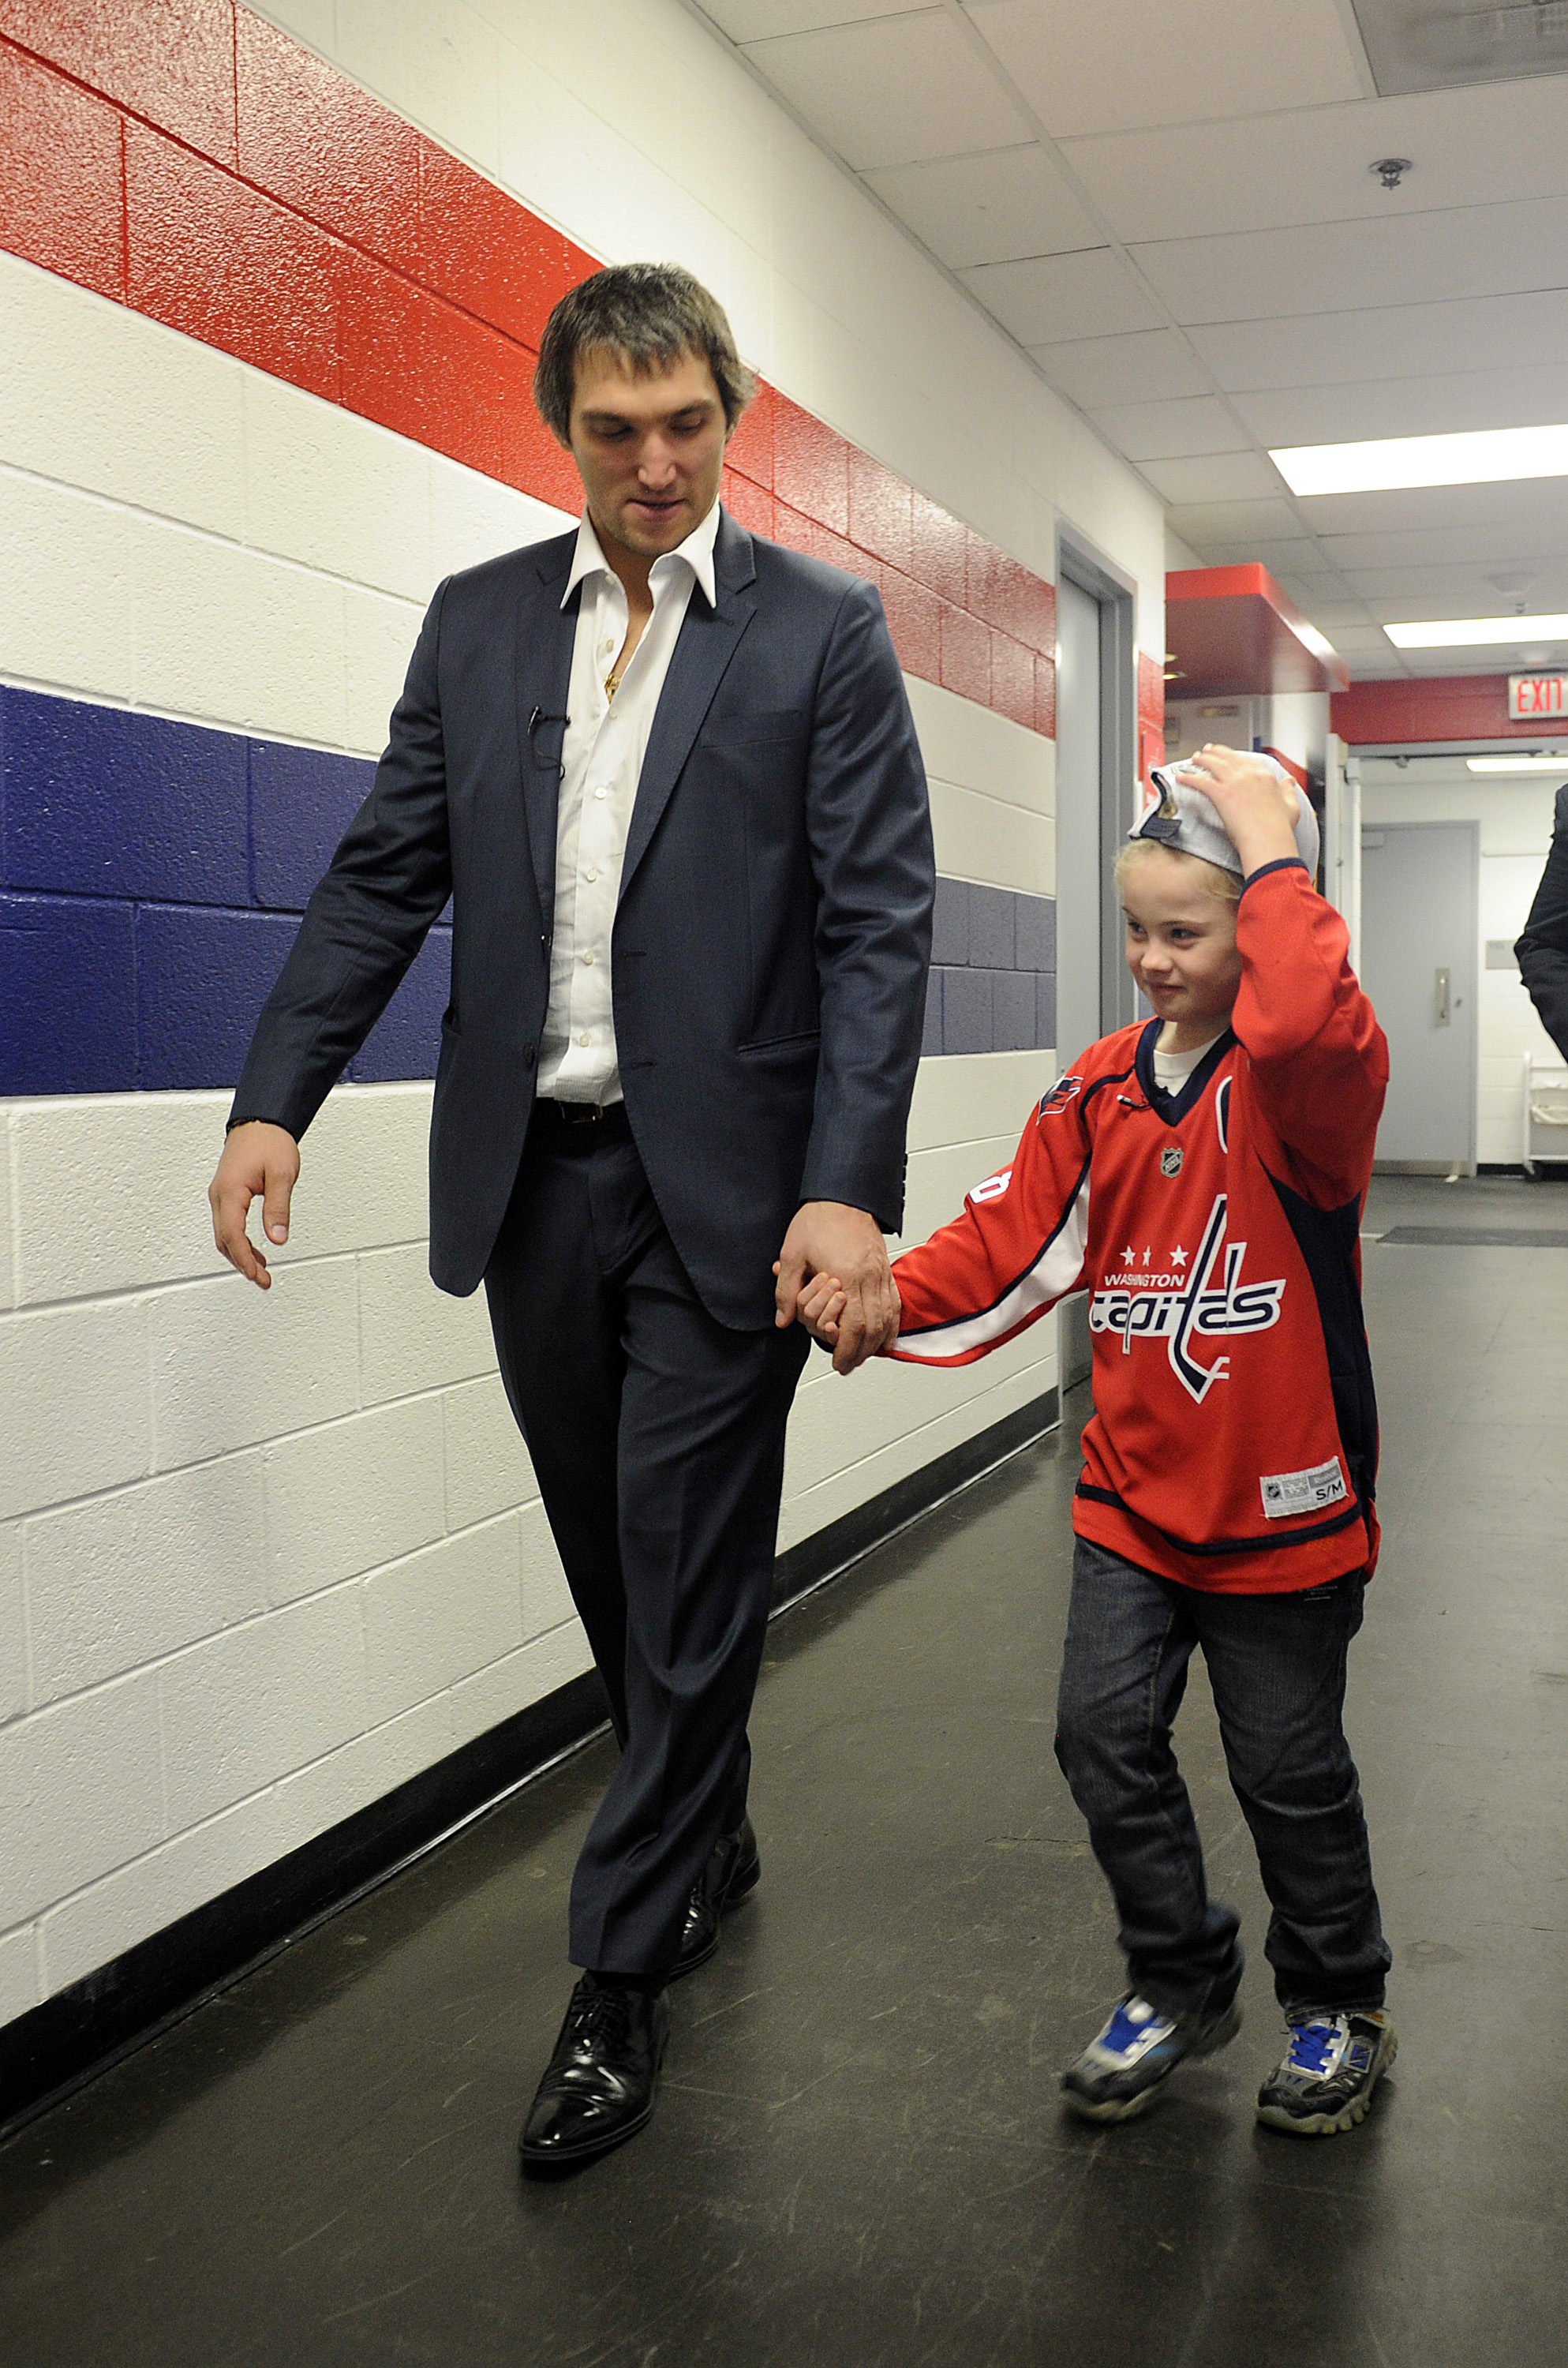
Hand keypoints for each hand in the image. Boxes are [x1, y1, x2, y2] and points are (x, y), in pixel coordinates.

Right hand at [208, 1121, 300, 1288]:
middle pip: (224, 1239)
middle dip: (242, 1263)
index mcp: (230, 1191)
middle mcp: (219, 1195)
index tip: (257, 1275)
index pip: (232, 1234)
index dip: (244, 1259)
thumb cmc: (269, 1141)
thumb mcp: (282, 1175)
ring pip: (224, 1235)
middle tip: (263, 1280)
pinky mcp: (225, 1194)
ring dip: (240, 1255)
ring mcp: (220, 1195)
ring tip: (260, 1271)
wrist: (260, 1120)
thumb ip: (278, 1207)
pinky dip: (238, 1242)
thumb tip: (277, 1237)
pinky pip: (227, 1224)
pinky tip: (254, 1251)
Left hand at [774, 1200, 898, 1372]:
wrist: (842, 1195)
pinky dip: (891, 1324)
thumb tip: (783, 1319)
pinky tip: (884, 1335)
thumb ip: (786, 1290)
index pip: (853, 1326)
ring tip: (862, 1356)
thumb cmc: (819, 1220)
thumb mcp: (792, 1254)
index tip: (838, 1363)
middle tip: (847, 1366)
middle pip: (873, 1328)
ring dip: (877, 1342)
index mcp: (846, 1276)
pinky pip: (894, 1303)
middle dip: (861, 1353)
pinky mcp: (886, 1269)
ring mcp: (881, 1274)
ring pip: (887, 1318)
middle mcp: (869, 1278)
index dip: (846, 1350)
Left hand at [1182, 744, 1301, 875]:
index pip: (1246, 760)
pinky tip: (1181, 777)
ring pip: (1214, 764)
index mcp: (1265, 776)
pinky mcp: (1221, 794)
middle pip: (1228, 758)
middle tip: (1207, 751)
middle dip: (1216, 752)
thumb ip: (1288, 791)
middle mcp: (1249, 775)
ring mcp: (1235, 783)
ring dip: (1202, 759)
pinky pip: (1200, 781)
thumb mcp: (1291, 806)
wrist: (1268, 839)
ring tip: (1194, 758)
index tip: (1228, 756)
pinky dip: (1189, 778)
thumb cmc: (1279, 828)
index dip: (1235, 756)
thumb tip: (1289, 782)